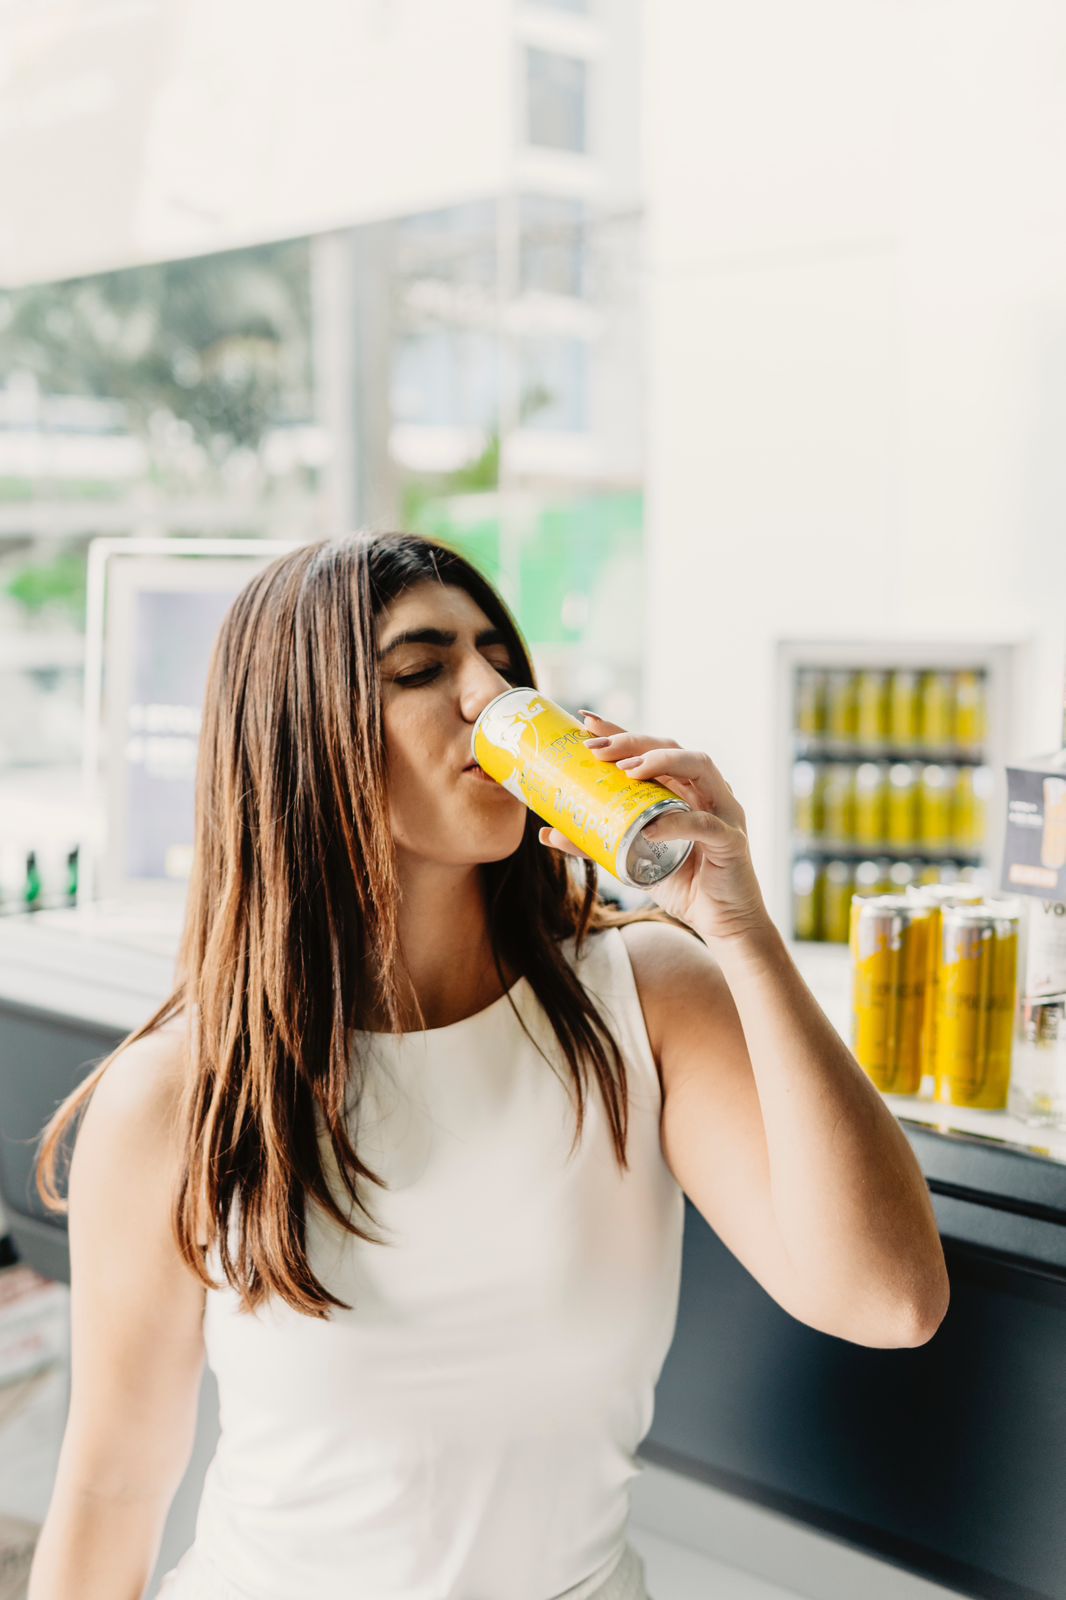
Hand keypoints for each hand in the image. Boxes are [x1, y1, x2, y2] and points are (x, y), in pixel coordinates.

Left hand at [538, 711, 770, 943]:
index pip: (649, 749)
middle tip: (596, 749)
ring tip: (626, 769)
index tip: (585, 722)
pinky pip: (706, 824)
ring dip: (661, 761)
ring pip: (699, 766)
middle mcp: (706, 791)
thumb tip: (548, 833)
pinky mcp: (732, 841)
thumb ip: (595, 844)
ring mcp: (724, 812)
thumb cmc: (682, 884)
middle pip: (671, 747)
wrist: (722, 923)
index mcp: (683, 788)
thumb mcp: (629, 860)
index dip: (620, 731)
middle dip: (632, 741)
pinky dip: (679, 822)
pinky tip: (652, 827)